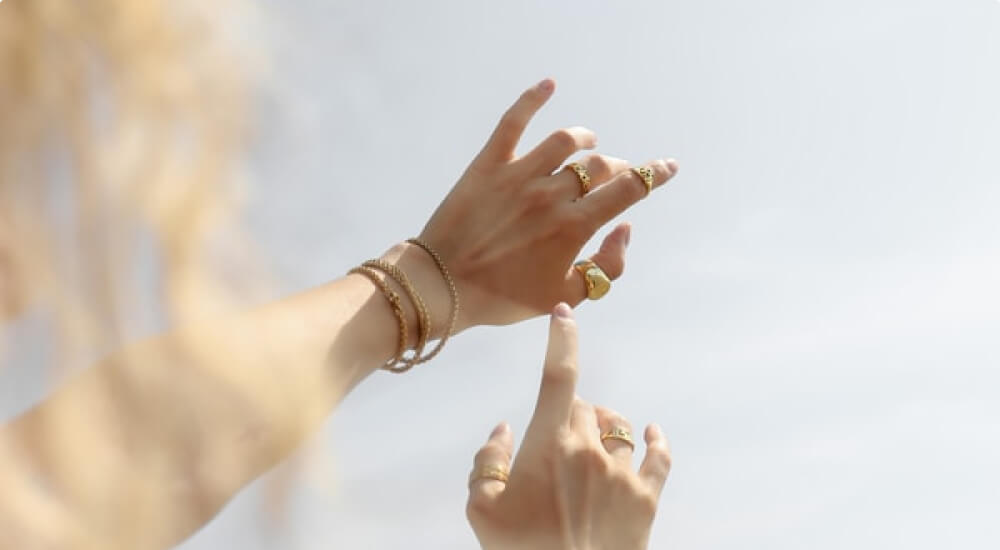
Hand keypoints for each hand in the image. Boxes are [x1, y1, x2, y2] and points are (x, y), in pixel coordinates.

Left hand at [418, 79, 678, 328]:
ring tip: (588, 144)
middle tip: (613, 178)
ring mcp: (519, 176)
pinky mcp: (488, 165)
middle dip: (616, 169)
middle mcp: (551, 195)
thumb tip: (624, 229)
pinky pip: (513, 122)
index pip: (628, 190)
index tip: (667, 167)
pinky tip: (548, 85)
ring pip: (566, 141)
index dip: (654, 175)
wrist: (443, 288)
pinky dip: (532, 99)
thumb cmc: (503, 297)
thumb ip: (606, 266)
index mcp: (573, 227)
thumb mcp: (565, 297)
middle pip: (600, 166)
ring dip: (585, 140)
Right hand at [465, 304, 671, 549]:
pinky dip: (654, 441)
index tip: (564, 314)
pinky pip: (659, 456)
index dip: (561, 339)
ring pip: (618, 426)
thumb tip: (503, 430)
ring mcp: (623, 474)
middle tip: (553, 442)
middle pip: (585, 405)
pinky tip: (651, 434)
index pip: (558, 376)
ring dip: (604, 425)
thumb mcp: (482, 510)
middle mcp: (591, 450)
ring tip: (591, 442)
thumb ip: (487, 462)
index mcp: (550, 444)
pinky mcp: (647, 499)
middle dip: (569, 413)